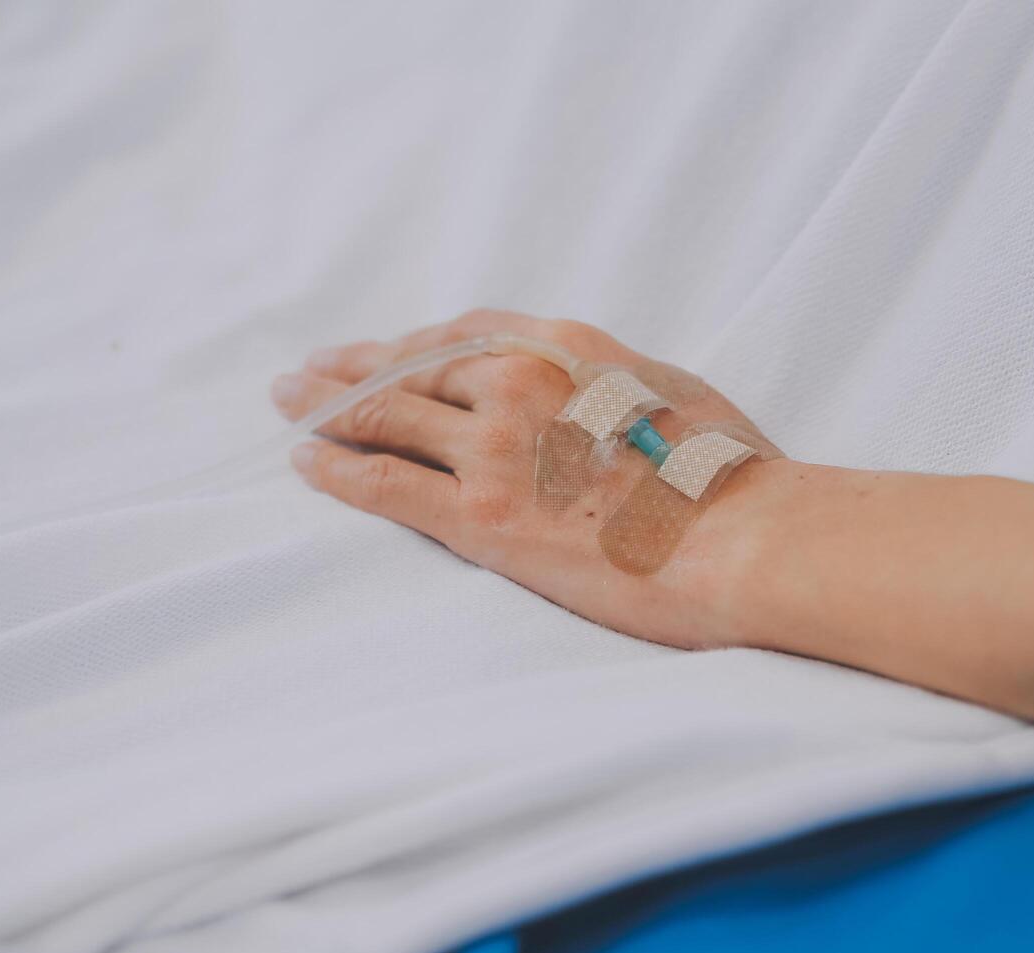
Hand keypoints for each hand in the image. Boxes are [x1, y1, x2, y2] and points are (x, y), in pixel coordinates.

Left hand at [271, 309, 795, 648]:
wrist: (743, 538)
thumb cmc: (729, 475)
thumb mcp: (671, 393)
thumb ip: (608, 382)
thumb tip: (588, 394)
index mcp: (566, 346)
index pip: (462, 334)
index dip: (409, 343)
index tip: (380, 349)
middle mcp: (518, 380)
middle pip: (410, 367)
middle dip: (351, 368)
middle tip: (307, 372)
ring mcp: (495, 447)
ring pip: (384, 416)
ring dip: (326, 409)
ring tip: (290, 406)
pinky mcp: (481, 515)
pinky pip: (384, 482)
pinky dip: (336, 468)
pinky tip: (305, 463)